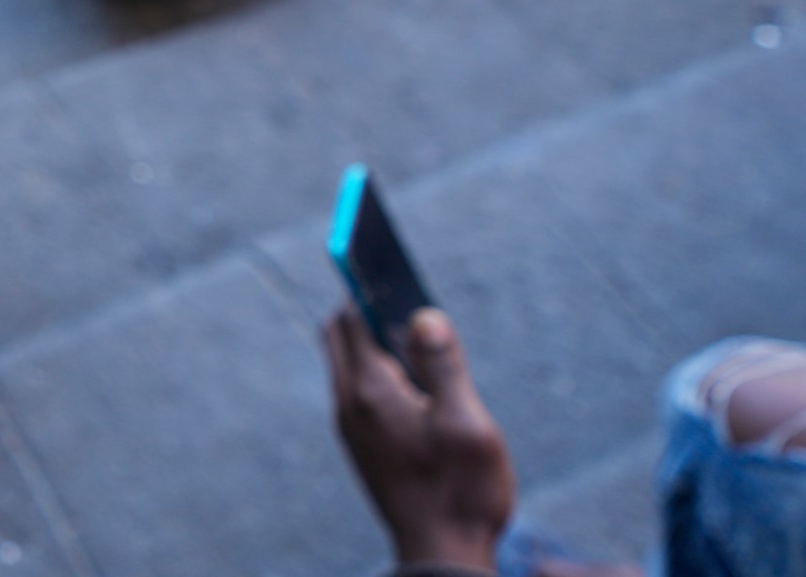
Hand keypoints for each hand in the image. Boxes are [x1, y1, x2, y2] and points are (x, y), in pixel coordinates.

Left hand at [322, 306, 516, 570]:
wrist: (443, 557)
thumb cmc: (463, 492)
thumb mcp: (466, 422)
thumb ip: (442, 364)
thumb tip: (422, 314)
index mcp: (370, 391)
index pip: (350, 316)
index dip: (367, 283)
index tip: (383, 259)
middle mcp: (349, 405)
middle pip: (339, 334)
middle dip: (365, 307)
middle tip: (407, 298)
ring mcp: (352, 427)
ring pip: (348, 363)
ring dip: (374, 342)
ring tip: (420, 337)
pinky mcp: (362, 445)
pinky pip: (359, 390)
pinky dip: (378, 371)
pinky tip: (418, 382)